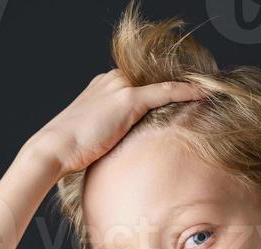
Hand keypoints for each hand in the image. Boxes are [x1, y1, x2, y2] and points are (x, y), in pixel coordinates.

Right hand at [26, 68, 206, 177]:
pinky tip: (203, 95)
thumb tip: (125, 155)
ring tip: (206, 96)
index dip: (162, 92)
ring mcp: (119, 87)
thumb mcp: (93, 138)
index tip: (182, 99)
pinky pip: (164, 91)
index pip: (140, 84)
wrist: (54, 148)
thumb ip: (111, 136)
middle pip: (152, 81)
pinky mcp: (126, 99)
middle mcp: (112, 80)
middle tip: (201, 96)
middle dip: (175, 89)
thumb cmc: (69, 151)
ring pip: (160, 83)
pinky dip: (185, 91)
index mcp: (103, 87)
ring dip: (183, 90)